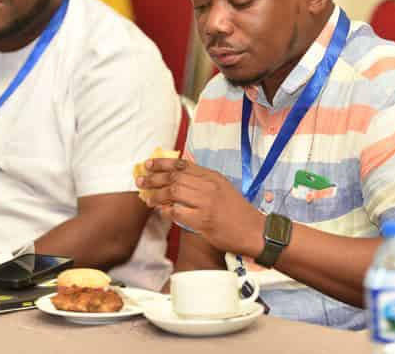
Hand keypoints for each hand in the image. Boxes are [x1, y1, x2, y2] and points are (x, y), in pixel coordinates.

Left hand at [135, 158, 263, 257]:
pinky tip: (160, 211)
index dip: (163, 163)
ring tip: (147, 197)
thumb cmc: (237, 211)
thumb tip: (177, 178)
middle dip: (154, 178)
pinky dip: (166, 211)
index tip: (149, 163)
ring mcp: (206, 203)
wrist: (254, 231)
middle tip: (140, 180)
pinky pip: (178, 213)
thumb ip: (203, 181)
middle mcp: (209, 186)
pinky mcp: (204, 221)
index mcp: (213, 176)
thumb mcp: (222, 188)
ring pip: (174, 192)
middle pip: (175, 177)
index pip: (183, 165)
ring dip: (157, 194)